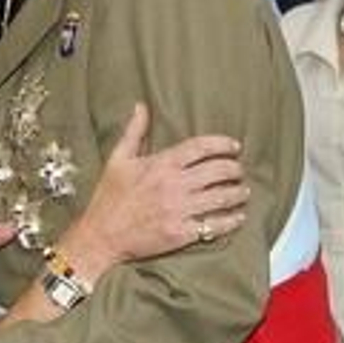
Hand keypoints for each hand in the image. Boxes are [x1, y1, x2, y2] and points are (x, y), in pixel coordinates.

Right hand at [57, 103, 246, 282]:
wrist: (100, 236)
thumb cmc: (108, 198)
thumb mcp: (117, 159)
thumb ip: (134, 132)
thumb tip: (141, 106)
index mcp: (160, 164)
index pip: (200, 147)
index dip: (222, 144)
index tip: (234, 146)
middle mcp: (173, 185)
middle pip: (218, 170)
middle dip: (235, 169)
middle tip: (239, 170)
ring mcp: (179, 209)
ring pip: (222, 197)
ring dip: (238, 193)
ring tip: (242, 191)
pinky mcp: (181, 233)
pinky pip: (215, 225)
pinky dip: (231, 220)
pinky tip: (238, 217)